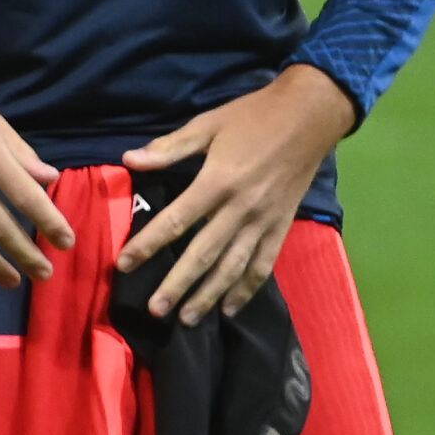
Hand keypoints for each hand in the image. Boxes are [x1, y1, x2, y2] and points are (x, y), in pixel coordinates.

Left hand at [116, 64, 357, 324]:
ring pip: (233, 267)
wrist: (310, 116)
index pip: (176, 220)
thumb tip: (129, 160)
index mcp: (218, 180)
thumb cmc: (254, 117)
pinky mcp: (280, 226)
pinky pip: (263, 264)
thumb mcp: (209, 124)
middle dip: (177, 284)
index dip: (148, 244)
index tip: (124, 264)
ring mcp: (263, 221)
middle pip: (203, 253)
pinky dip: (246, 289)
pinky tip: (229, 308)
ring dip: (209, 295)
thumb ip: (170, 147)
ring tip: (187, 318)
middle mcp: (240, 208)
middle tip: (156, 310)